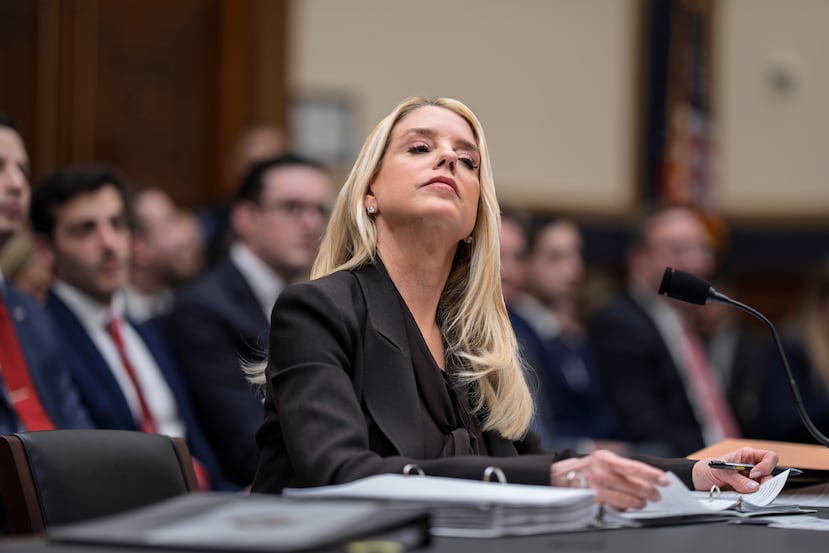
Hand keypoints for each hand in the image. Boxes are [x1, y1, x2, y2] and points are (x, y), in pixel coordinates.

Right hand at [550, 449, 668, 510]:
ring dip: (639, 502)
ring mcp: (597, 488)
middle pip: (634, 486)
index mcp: (606, 459)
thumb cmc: (586, 467)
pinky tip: (626, 504)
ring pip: (628, 500)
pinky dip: (625, 507)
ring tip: (642, 502)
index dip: (652, 475)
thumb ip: (623, 466)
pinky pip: (617, 507)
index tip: (665, 480)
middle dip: (650, 492)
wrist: (561, 476)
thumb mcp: (603, 459)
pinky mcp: (595, 501)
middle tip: (656, 495)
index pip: (635, 467)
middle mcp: (602, 472)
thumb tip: (648, 476)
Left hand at [692, 447, 778, 492]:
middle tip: (754, 489)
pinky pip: (756, 498)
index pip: (768, 457)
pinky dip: (753, 500)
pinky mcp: (747, 494)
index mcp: (746, 456)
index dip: (766, 465)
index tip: (754, 474)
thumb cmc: (706, 470)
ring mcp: (750, 482)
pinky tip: (743, 499)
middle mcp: (751, 469)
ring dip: (759, 493)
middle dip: (765, 483)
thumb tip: (753, 487)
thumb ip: (736, 478)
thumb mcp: (718, 470)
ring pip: (766, 488)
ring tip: (745, 494)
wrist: (696, 483)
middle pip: (770, 475)